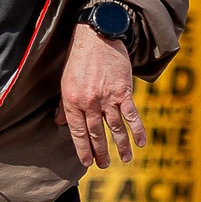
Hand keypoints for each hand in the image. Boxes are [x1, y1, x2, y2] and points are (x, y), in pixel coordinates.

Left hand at [60, 25, 144, 168]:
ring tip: (125, 159)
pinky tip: (141, 142)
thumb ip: (63, 104)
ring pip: (115, 128)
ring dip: (120, 146)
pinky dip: (137, 130)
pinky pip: (131, 115)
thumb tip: (59, 122)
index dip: (83, 148)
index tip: (86, 161)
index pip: (78, 131)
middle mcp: (90, 102)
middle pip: (96, 133)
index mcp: (72, 101)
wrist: (97, 36)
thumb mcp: (65, 81)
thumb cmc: (79, 58)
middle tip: (103, 165)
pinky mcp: (123, 91)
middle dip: (100, 152)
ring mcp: (108, 98)